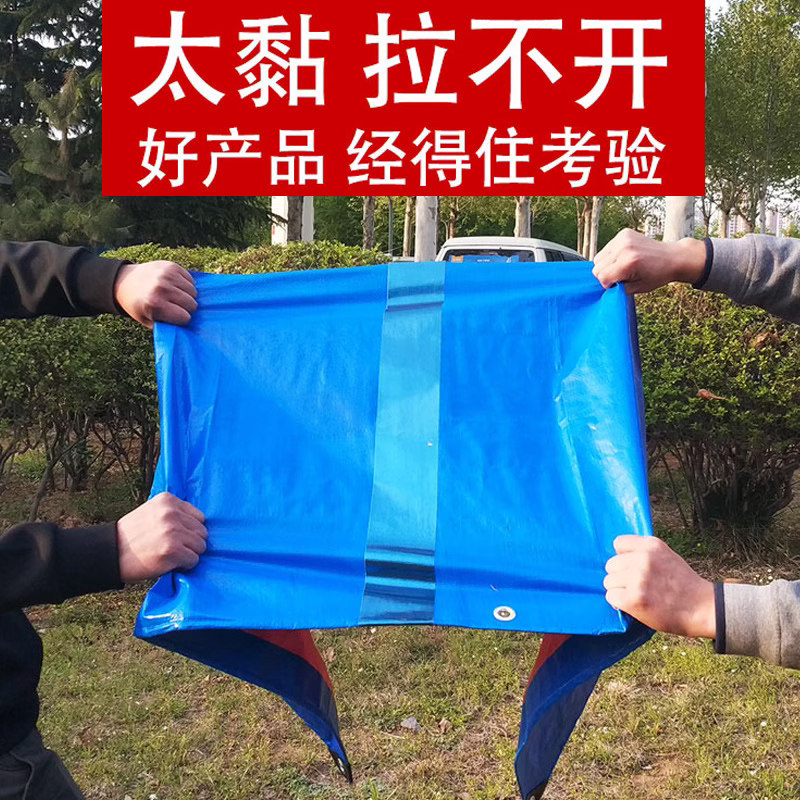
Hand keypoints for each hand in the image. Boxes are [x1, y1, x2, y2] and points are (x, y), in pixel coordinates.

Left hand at [114, 261, 197, 328]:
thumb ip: (165, 327)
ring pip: (194, 292)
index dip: (181, 319)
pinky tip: (176, 287)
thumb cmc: (138, 305)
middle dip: (186, 309)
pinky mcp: (171, 266)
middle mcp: (162, 288)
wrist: (124, 282)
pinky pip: (191, 280)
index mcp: (155, 304)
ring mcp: (167, 275)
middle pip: (191, 304)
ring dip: (187, 296)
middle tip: (176, 307)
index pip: (185, 317)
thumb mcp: (147, 321)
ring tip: (175, 297)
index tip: (175, 317)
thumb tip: (184, 329)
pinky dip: (186, 286)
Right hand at [117, 492, 206, 581]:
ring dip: (188, 554)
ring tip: (170, 555)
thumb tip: (201, 524)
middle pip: (202, 532)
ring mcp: (173, 531)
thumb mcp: (152, 512)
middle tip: (172, 548)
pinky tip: (169, 562)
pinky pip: (193, 560)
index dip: (190, 530)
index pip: (199, 517)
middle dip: (191, 543)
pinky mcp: (172, 550)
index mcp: (168, 500)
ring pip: (200, 546)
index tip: (177, 537)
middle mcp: (172, 513)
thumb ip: (174, 513)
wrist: (109, 553)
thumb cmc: (133, 536)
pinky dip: (184, 565)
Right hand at [592, 229, 706, 293]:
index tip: (619, 284)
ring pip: (598, 258)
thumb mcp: (637, 288)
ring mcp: (623, 238)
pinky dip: (611, 255)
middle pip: (597, 267)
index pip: (602, 277)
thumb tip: (604, 287)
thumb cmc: (658, 274)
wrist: (672, 257)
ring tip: (623, 266)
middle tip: (622, 275)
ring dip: (607, 265)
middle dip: (607, 274)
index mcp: (628, 262)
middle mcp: (623, 248)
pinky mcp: (623, 233)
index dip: (608, 284)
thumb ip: (618, 289)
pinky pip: (606, 249)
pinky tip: (624, 257)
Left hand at [604, 535, 715, 638]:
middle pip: (611, 564)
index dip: (623, 557)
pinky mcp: (634, 598)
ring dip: (619, 590)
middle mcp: (644, 558)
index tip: (632, 567)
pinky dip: (619, 603)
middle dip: (620, 576)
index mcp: (652, 545)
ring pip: (608, 581)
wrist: (702, 609)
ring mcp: (638, 578)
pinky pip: (611, 597)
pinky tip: (634, 605)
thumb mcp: (667, 557)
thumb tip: (618, 556)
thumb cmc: (683, 584)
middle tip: (637, 586)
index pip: (618, 543)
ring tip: (638, 596)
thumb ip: (644, 553)